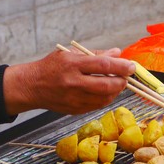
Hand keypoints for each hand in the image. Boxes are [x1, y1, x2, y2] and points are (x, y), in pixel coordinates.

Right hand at [2, 48, 134, 115]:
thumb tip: (117, 53)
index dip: (121, 66)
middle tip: (126, 77)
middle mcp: (73, 82)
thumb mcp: (70, 53)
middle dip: (122, 82)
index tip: (131, 66)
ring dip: (115, 91)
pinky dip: (105, 99)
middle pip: (106, 85)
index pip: (103, 65)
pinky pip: (97, 106)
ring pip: (104, 98)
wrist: (31, 86)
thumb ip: (95, 54)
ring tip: (117, 83)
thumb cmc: (51, 67)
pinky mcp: (74, 110)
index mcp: (72, 64)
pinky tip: (105, 92)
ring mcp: (74, 98)